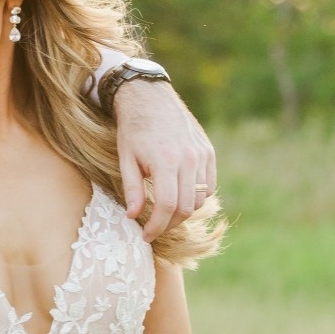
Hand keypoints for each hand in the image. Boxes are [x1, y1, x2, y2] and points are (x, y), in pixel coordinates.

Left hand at [114, 81, 216, 241]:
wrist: (150, 98)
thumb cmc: (133, 129)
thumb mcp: (125, 158)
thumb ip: (132, 189)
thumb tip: (133, 216)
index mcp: (165, 160)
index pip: (167, 205)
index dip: (157, 226)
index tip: (146, 236)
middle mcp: (189, 158)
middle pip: (186, 207)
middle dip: (169, 224)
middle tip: (155, 229)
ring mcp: (202, 155)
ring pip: (200, 199)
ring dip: (184, 212)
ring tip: (165, 214)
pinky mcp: (208, 152)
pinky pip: (209, 185)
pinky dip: (197, 197)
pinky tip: (180, 197)